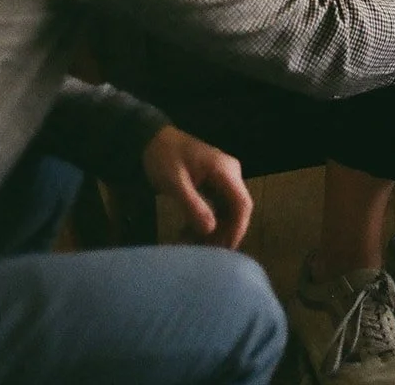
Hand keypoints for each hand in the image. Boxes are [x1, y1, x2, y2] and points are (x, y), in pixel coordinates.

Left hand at [142, 125, 252, 248]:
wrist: (152, 139)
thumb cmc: (163, 157)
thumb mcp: (174, 182)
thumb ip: (193, 204)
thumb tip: (211, 230)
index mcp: (225, 170)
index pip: (242, 204)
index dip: (237, 230)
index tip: (224, 251)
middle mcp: (230, 173)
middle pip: (237, 210)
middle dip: (224, 234)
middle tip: (206, 255)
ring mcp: (223, 178)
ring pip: (227, 212)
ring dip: (214, 231)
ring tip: (194, 248)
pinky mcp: (214, 184)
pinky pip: (217, 208)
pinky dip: (206, 223)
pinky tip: (190, 235)